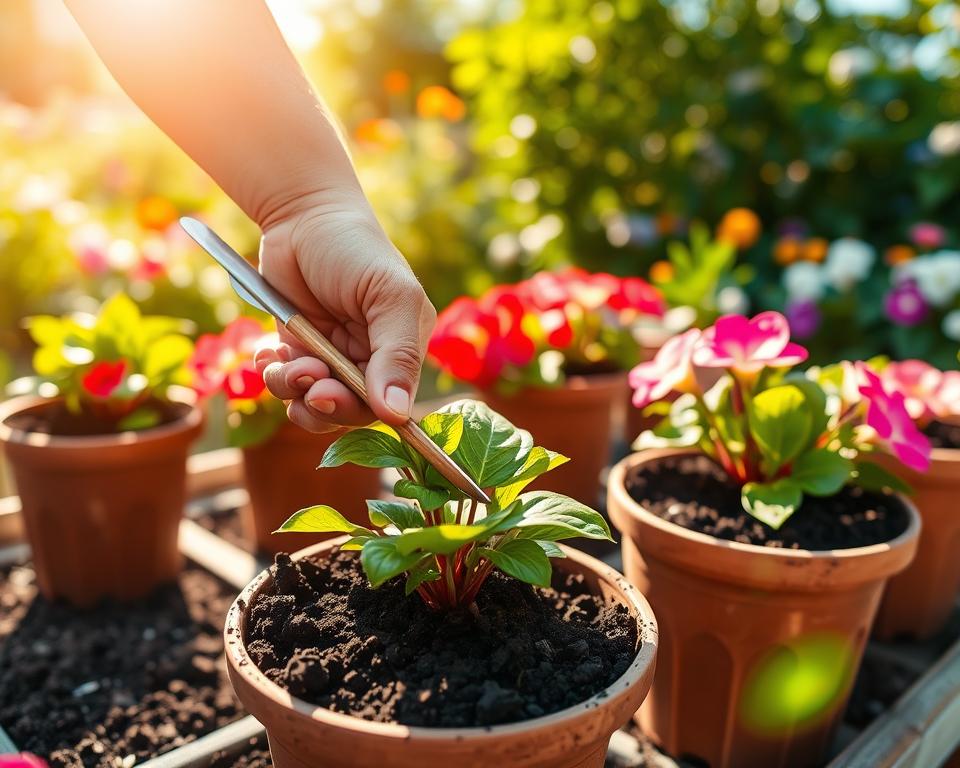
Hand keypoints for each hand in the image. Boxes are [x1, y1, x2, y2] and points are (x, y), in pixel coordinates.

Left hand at [254, 197, 435, 432]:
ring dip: (291, 389)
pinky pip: (286, 384)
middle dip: (320, 400)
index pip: (389, 404)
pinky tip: (267, 351)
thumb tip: (397, 414)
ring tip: (280, 359)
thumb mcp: (389, 295)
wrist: (302, 216)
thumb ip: (397, 354)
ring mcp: (332, 357)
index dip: (357, 410)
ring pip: (312, 403)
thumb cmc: (355, 248)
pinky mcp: (299, 349)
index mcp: (403, 349)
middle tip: (302, 371)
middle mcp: (370, 359)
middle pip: (348, 410)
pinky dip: (272, 374)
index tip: (327, 396)